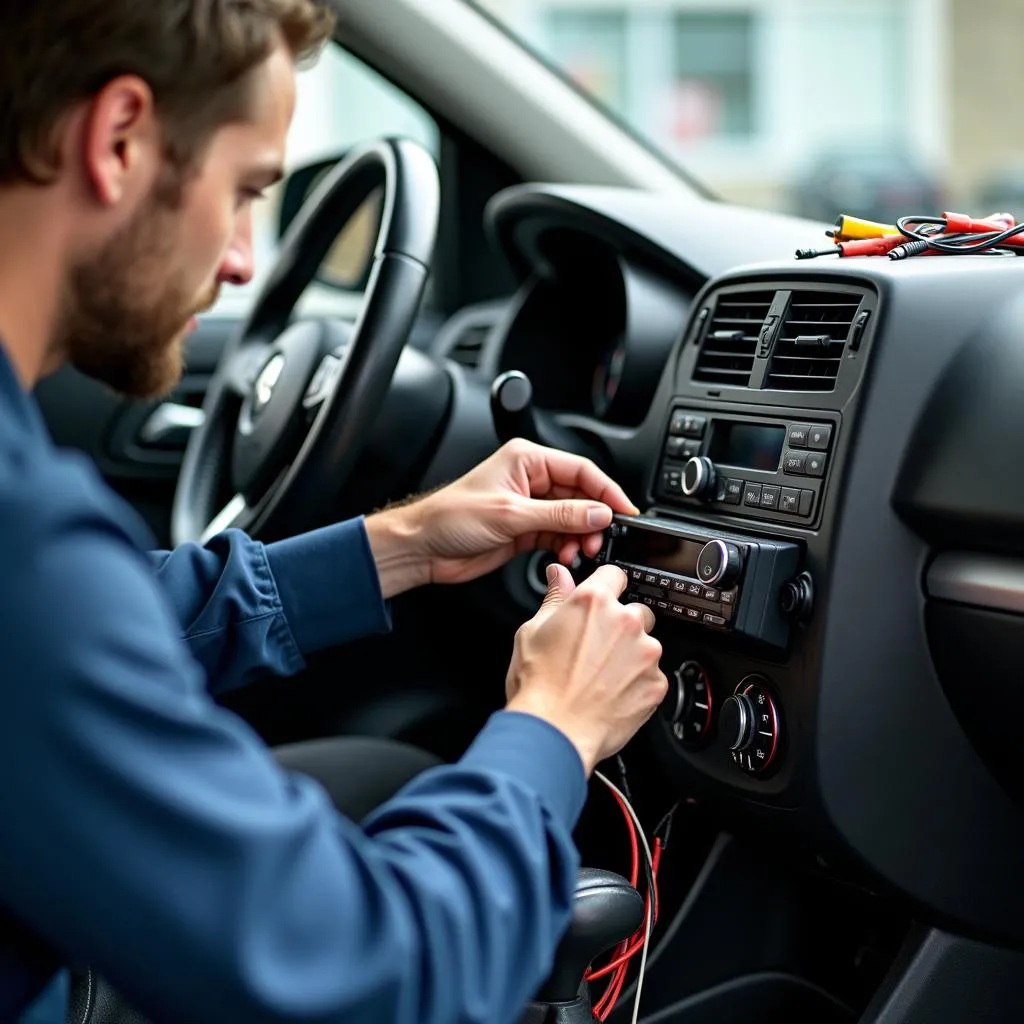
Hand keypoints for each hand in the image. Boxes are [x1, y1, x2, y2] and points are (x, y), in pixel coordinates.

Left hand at [402, 439, 638, 586]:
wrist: (422, 547)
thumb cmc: (451, 517)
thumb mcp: (511, 514)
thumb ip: (559, 516)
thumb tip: (598, 514)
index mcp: (527, 459)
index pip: (581, 469)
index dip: (606, 491)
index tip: (625, 511)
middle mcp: (530, 480)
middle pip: (580, 496)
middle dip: (593, 519)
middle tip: (600, 540)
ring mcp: (528, 506)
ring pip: (572, 519)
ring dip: (580, 537)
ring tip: (581, 552)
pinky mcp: (524, 530)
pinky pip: (558, 536)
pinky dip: (566, 547)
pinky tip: (566, 556)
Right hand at [505, 562, 667, 774]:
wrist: (554, 732)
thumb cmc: (538, 685)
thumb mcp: (532, 631)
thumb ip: (555, 598)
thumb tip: (559, 575)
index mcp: (593, 601)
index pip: (614, 574)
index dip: (606, 586)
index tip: (603, 598)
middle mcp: (625, 622)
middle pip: (635, 611)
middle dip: (620, 626)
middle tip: (596, 649)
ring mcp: (645, 653)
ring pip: (646, 644)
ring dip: (632, 655)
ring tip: (601, 677)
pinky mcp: (657, 683)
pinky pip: (653, 675)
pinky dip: (638, 683)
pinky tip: (612, 694)